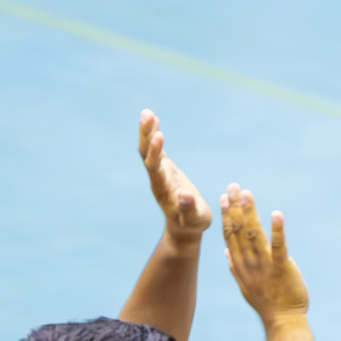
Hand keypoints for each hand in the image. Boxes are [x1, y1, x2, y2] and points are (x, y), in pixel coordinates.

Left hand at [139, 109, 212, 241]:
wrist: (184, 228)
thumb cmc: (192, 224)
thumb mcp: (195, 219)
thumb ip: (189, 208)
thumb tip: (184, 194)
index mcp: (163, 189)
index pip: (155, 167)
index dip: (155, 151)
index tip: (159, 135)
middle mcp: (157, 179)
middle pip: (146, 155)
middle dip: (146, 135)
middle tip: (148, 115)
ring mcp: (159, 173)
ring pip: (148, 150)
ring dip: (147, 132)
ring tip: (147, 112)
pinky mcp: (164, 170)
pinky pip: (155, 150)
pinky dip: (153, 135)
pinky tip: (154, 120)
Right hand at [220, 183, 308, 324]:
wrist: (282, 320)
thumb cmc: (266, 303)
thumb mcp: (245, 285)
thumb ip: (235, 266)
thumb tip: (226, 250)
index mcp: (240, 265)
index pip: (229, 235)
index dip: (226, 215)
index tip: (223, 197)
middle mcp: (249, 262)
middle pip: (239, 230)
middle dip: (235, 207)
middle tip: (233, 186)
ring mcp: (265, 265)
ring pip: (254, 234)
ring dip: (251, 213)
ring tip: (247, 194)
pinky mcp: (282, 267)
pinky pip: (278, 246)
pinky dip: (277, 230)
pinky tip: (276, 214)